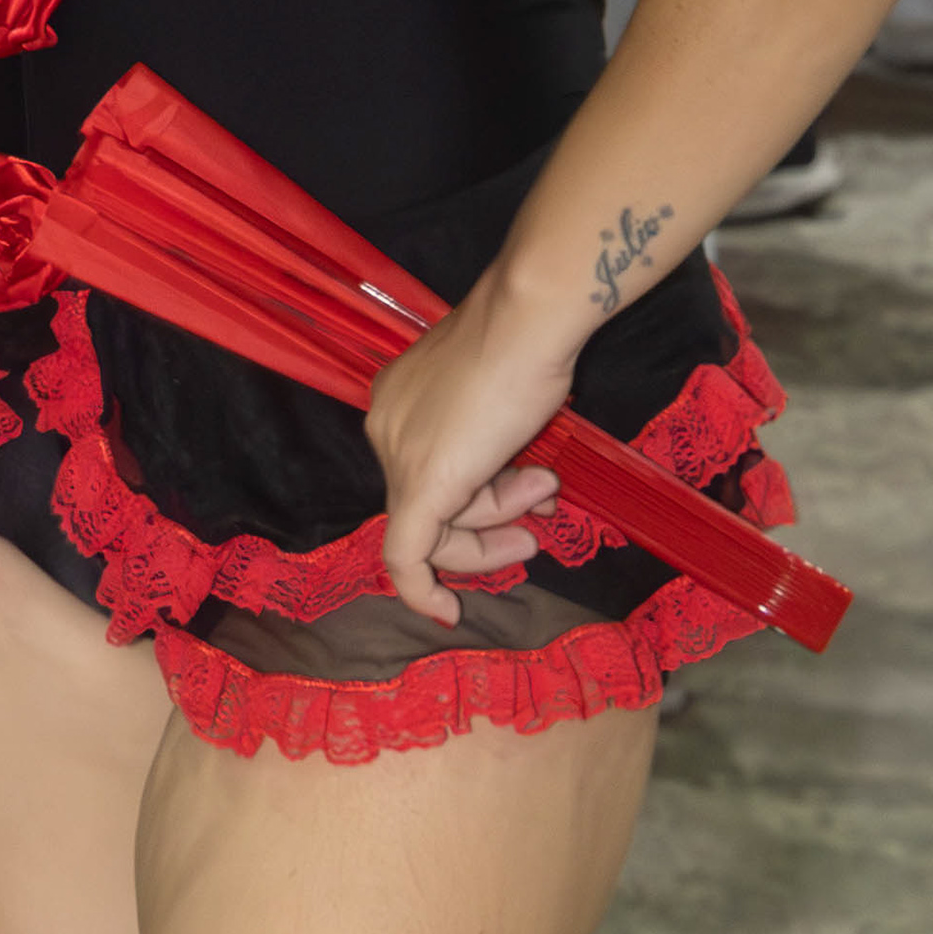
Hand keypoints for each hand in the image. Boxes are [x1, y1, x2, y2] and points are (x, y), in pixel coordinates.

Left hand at [365, 286, 572, 629]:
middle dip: (493, 514)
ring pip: (436, 526)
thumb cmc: (525, 345)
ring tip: (546, 488)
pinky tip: (447, 613)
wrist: (528, 320)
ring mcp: (399, 455)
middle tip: (544, 502)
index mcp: (399, 399)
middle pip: (432, 500)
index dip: (477, 499)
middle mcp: (387, 424)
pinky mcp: (419, 486)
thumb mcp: (503, 400)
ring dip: (501, 521)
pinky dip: (422, 588)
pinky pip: (406, 554)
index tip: (519, 515)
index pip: (428, 470)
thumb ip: (496, 443)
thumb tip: (523, 483)